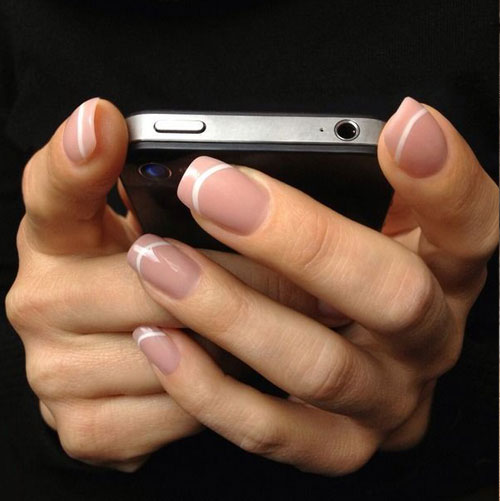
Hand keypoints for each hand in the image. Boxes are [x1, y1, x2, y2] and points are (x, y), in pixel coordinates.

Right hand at [5, 99, 342, 471]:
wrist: (116, 354)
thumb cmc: (148, 278)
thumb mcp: (151, 226)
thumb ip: (170, 191)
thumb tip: (223, 175)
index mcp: (57, 237)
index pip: (53, 187)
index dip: (78, 158)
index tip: (106, 123)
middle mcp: (39, 301)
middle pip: (155, 283)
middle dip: (250, 284)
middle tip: (317, 279)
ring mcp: (56, 372)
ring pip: (176, 355)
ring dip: (249, 344)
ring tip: (302, 325)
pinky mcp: (86, 429)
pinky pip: (177, 416)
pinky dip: (223, 400)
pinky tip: (245, 374)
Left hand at [126, 97, 497, 474]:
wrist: (337, 346)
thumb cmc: (338, 268)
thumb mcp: (358, 217)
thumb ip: (338, 179)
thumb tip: (284, 144)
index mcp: (443, 270)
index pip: (472, 223)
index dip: (446, 178)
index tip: (404, 125)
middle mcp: (426, 339)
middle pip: (389, 295)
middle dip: (297, 238)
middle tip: (209, 189)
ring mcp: (384, 400)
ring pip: (319, 366)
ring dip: (230, 312)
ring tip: (158, 262)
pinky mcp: (335, 443)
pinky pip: (273, 429)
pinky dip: (208, 388)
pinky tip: (160, 340)